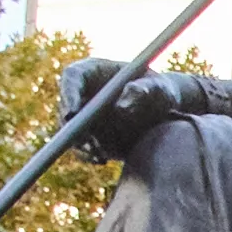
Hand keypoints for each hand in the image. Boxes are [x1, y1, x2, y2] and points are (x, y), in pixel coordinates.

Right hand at [58, 58, 195, 153]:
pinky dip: (89, 155)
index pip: (72, 76)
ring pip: (71, 130)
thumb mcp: (158, 88)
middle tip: (85, 140)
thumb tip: (122, 107)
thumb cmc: (160, 91)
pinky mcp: (91, 135)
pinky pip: (82, 147)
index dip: (69, 93)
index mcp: (93, 71)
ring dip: (80, 144)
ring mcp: (84, 115)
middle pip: (66, 106)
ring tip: (98, 153)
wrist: (165, 112)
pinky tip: (102, 159)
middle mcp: (83, 92)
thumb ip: (144, 90)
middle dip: (72, 125)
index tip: (73, 112)